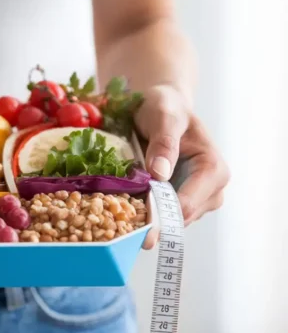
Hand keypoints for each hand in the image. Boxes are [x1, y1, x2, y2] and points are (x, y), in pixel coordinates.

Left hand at [133, 86, 229, 249]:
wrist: (162, 106)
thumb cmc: (166, 107)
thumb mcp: (164, 117)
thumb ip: (164, 143)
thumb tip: (160, 174)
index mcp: (213, 169)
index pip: (186, 204)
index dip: (160, 216)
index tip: (133, 221)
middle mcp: (211, 189)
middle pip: (179, 218)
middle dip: (151, 222)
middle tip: (119, 226)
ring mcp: (197, 198)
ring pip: (170, 221)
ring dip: (146, 220)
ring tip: (119, 217)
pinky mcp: (180, 200)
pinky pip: (163, 215)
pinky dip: (145, 214)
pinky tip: (125, 210)